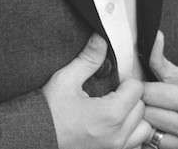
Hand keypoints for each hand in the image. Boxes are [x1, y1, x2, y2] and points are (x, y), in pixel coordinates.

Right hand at [42, 34, 152, 148]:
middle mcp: (117, 135)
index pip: (137, 89)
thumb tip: (101, 39)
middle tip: (112, 93)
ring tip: (116, 110)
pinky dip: (130, 134)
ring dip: (134, 117)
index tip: (113, 81)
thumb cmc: (48, 111)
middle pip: (142, 108)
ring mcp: (115, 148)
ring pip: (143, 129)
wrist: (34, 136)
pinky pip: (134, 144)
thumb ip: (88, 59)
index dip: (126, 80)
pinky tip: (114, 126)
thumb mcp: (66, 80)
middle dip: (130, 97)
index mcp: (110, 114)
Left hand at [143, 31, 177, 148]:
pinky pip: (153, 144)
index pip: (150, 93)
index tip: (138, 86)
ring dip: (144, 122)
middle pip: (147, 113)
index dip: (140, 89)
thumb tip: (155, 35)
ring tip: (148, 112)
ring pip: (148, 130)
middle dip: (140, 105)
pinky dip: (150, 135)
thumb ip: (159, 58)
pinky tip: (154, 126)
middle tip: (141, 100)